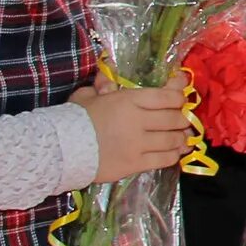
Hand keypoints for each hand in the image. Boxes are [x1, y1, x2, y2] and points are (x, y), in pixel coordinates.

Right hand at [72, 72, 190, 182]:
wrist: (61, 150)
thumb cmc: (74, 119)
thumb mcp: (87, 96)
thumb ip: (102, 86)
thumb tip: (109, 82)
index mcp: (128, 100)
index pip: (166, 96)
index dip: (179, 94)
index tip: (182, 96)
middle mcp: (138, 121)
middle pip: (173, 118)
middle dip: (183, 119)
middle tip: (185, 120)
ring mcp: (138, 144)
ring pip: (172, 140)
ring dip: (182, 138)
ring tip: (185, 138)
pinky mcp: (135, 164)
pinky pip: (163, 160)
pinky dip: (174, 155)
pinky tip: (176, 153)